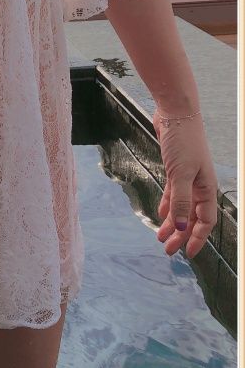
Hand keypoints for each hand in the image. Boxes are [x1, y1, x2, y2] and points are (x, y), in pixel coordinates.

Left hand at [152, 108, 217, 259]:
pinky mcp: (175, 169)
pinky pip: (173, 193)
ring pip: (180, 207)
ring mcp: (187, 177)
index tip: (186, 253)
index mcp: (206, 188)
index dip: (197, 238)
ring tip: (160, 237)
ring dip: (171, 223)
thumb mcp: (181, 174)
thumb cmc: (183, 142)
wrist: (176, 114)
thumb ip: (180, 201)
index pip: (205, 220)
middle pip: (191, 216)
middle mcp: (199, 185)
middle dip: (180, 234)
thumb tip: (179, 227)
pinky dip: (167, 205)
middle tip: (167, 250)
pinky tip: (161, 215)